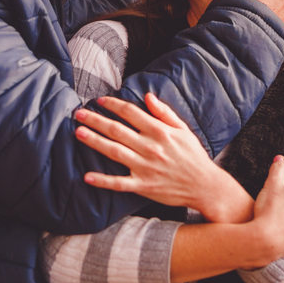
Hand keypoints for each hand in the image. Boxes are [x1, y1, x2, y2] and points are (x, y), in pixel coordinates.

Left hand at [76, 93, 253, 222]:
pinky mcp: (143, 186)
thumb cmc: (194, 156)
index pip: (130, 113)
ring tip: (78, 133)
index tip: (99, 100)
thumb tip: (148, 96)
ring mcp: (145, 168)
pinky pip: (119, 183)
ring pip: (114, 152)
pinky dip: (103, 181)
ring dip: (94, 141)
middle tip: (79, 114)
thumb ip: (164, 113)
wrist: (205, 186)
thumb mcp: (183, 130)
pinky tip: (87, 176)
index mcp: (159, 131)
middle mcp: (150, 147)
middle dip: (96, 120)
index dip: (113, 105)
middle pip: (117, 130)